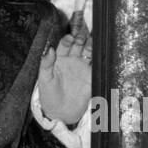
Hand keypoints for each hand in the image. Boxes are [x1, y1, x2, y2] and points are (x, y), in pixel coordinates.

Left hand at [39, 10, 92, 125]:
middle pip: (79, 44)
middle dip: (82, 37)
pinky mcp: (92, 75)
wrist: (61, 113)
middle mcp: (72, 61)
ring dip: (91, 44)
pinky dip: (101, 56)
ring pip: (89, 50)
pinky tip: (103, 49)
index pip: (65, 44)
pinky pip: (97, 63)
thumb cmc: (49, 97)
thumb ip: (46, 64)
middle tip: (84, 34)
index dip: (68, 39)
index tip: (70, 38)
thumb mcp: (44, 80)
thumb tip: (49, 49)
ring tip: (93, 39)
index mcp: (59, 60)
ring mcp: (83, 67)